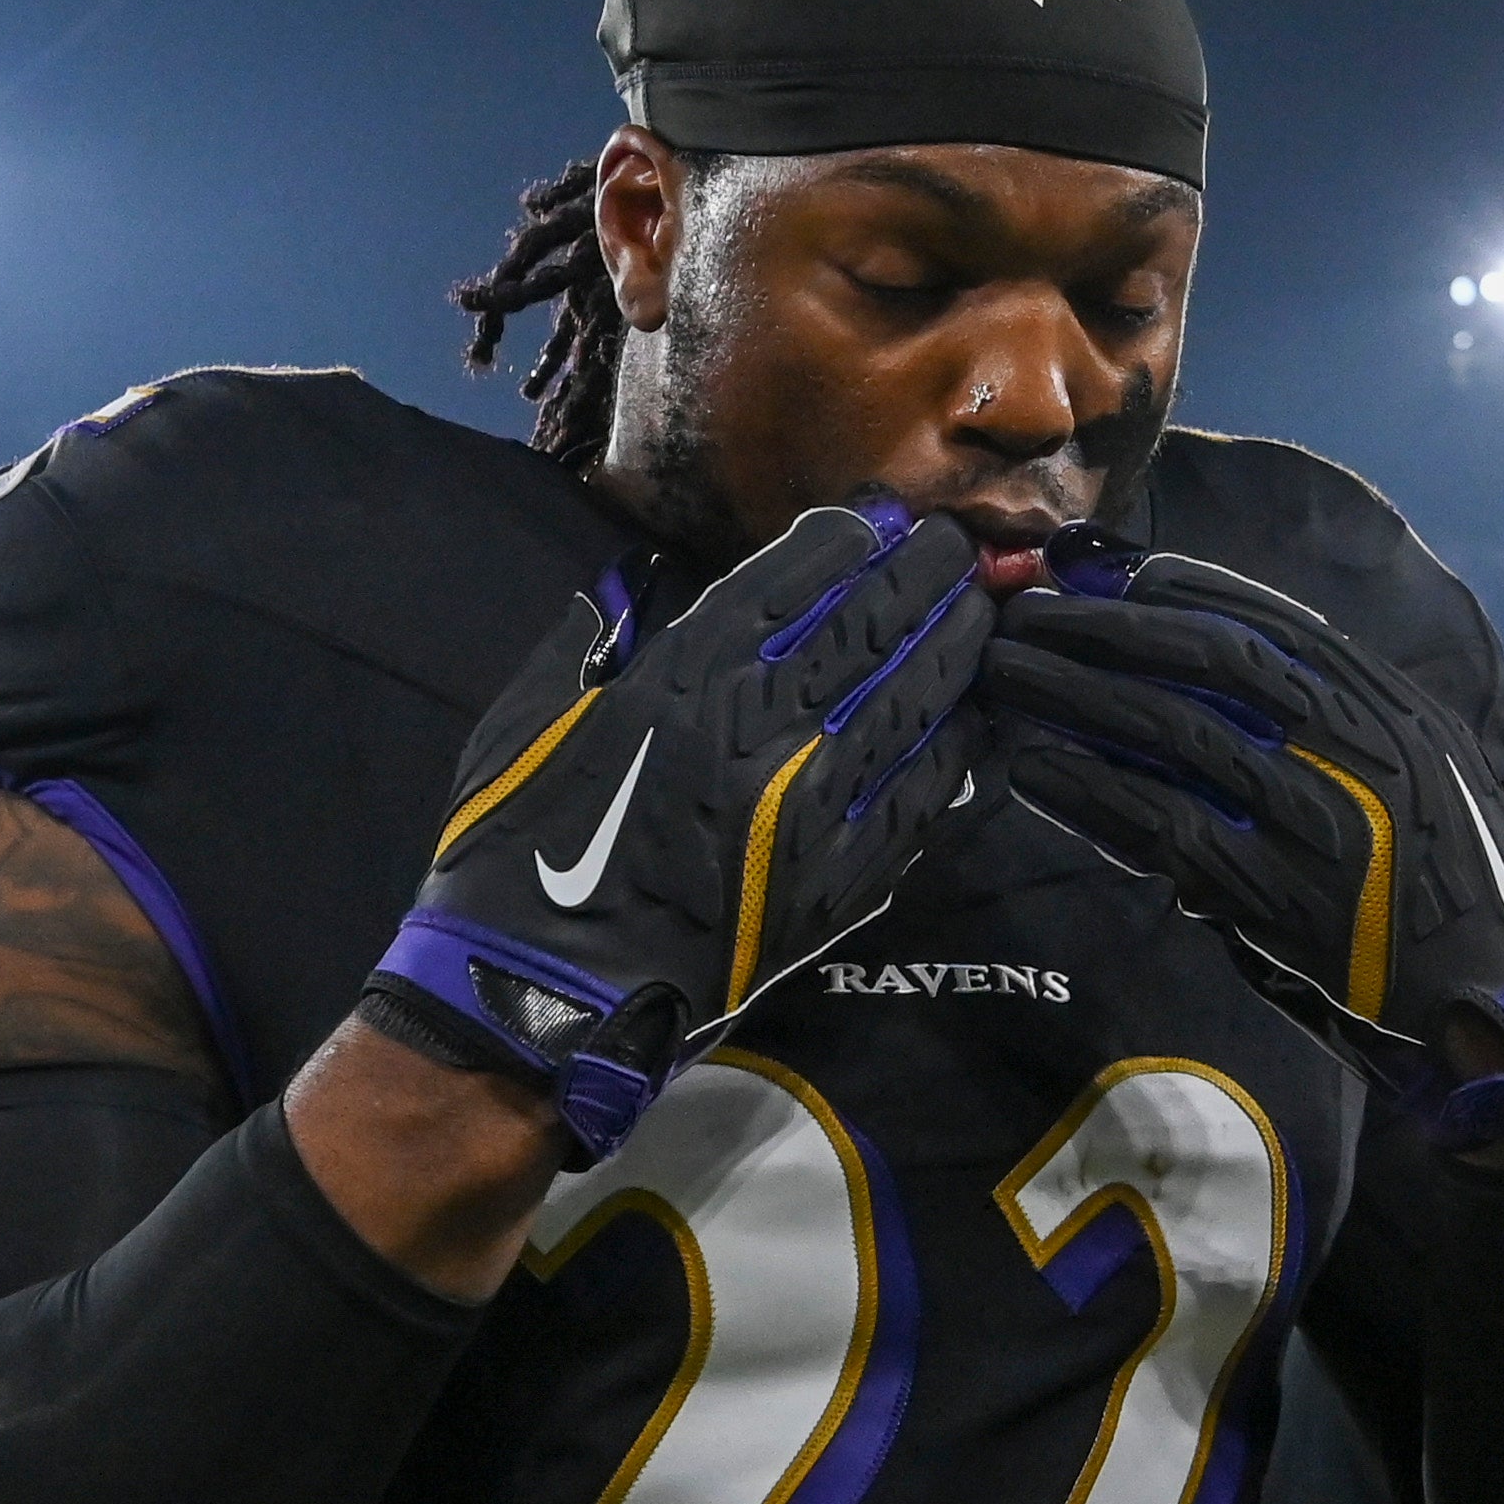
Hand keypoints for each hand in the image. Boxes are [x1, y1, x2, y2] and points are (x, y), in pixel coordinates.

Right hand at [368, 495, 991, 1162]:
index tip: (888, 515)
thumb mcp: (524, 720)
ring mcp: (815, 799)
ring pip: (914, 696)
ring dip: (956, 644)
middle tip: (960, 547)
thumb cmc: (521, 853)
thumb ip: (588, 643)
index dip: (854, 536)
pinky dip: (954, 744)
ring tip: (981, 610)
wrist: (546, 988)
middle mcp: (763, 724)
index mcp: (683, 676)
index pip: (796, 577)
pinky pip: (920, 791)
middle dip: (925, 574)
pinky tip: (973, 715)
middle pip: (873, 622)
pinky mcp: (845, 873)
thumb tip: (638, 586)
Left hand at [980, 528, 1503, 1153]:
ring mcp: (1308, 823)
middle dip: (1106, 628)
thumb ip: (1336, 709)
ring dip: (1075, 696)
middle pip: (1205, 663)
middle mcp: (1350, 750)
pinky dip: (1091, 793)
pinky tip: (1031, 767)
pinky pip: (1160, 829)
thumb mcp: (1416, 759)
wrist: (1485, 983)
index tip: (1100, 572)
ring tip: (1003, 676)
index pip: (1268, 623)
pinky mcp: (1267, 897)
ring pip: (1169, 734)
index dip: (1174, 590)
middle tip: (1025, 612)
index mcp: (1384, 707)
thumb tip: (1218, 646)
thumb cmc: (1442, 865)